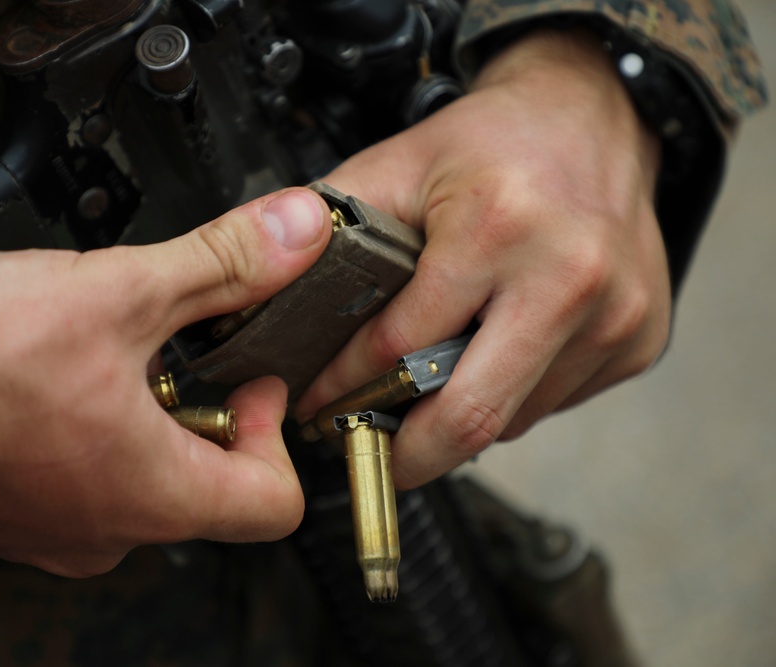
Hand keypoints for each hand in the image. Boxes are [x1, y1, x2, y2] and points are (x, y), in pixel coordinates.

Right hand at [0, 188, 330, 576]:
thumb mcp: (121, 293)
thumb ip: (223, 265)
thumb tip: (296, 236)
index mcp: (153, 496)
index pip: (274, 501)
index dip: (274, 429)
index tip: (244, 374)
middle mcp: (106, 533)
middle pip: (207, 487)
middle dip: (205, 410)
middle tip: (175, 351)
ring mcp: (52, 534)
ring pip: (139, 483)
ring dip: (144, 419)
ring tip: (106, 357)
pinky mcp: (9, 516)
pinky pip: (80, 484)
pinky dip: (89, 435)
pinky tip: (54, 383)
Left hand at [296, 29, 668, 488]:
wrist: (592, 118)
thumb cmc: (490, 144)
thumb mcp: (396, 166)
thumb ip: (330, 232)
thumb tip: (271, 304)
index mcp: (498, 228)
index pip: (400, 347)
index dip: (345, 390)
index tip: (319, 409)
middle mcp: (569, 277)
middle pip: (470, 417)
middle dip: (406, 455)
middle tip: (369, 455)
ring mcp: (616, 315)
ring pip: (512, 419)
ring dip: (460, 420)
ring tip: (423, 395)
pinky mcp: (639, 340)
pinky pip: (554, 402)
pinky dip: (511, 396)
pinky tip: (490, 357)